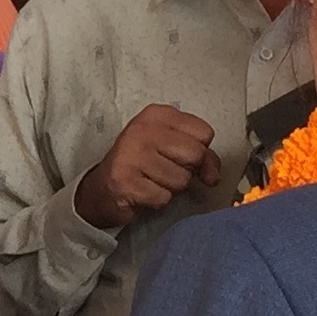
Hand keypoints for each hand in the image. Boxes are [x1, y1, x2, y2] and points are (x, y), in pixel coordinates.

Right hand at [74, 104, 220, 228]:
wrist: (103, 188)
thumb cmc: (143, 165)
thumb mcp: (173, 149)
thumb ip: (202, 157)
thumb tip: (213, 177)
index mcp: (158, 114)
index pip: (205, 133)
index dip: (199, 152)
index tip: (181, 157)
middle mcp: (143, 128)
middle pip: (195, 155)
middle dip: (186, 170)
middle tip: (165, 170)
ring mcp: (132, 153)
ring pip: (181, 179)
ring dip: (170, 188)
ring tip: (152, 181)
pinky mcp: (125, 180)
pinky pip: (163, 197)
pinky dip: (157, 200)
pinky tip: (143, 192)